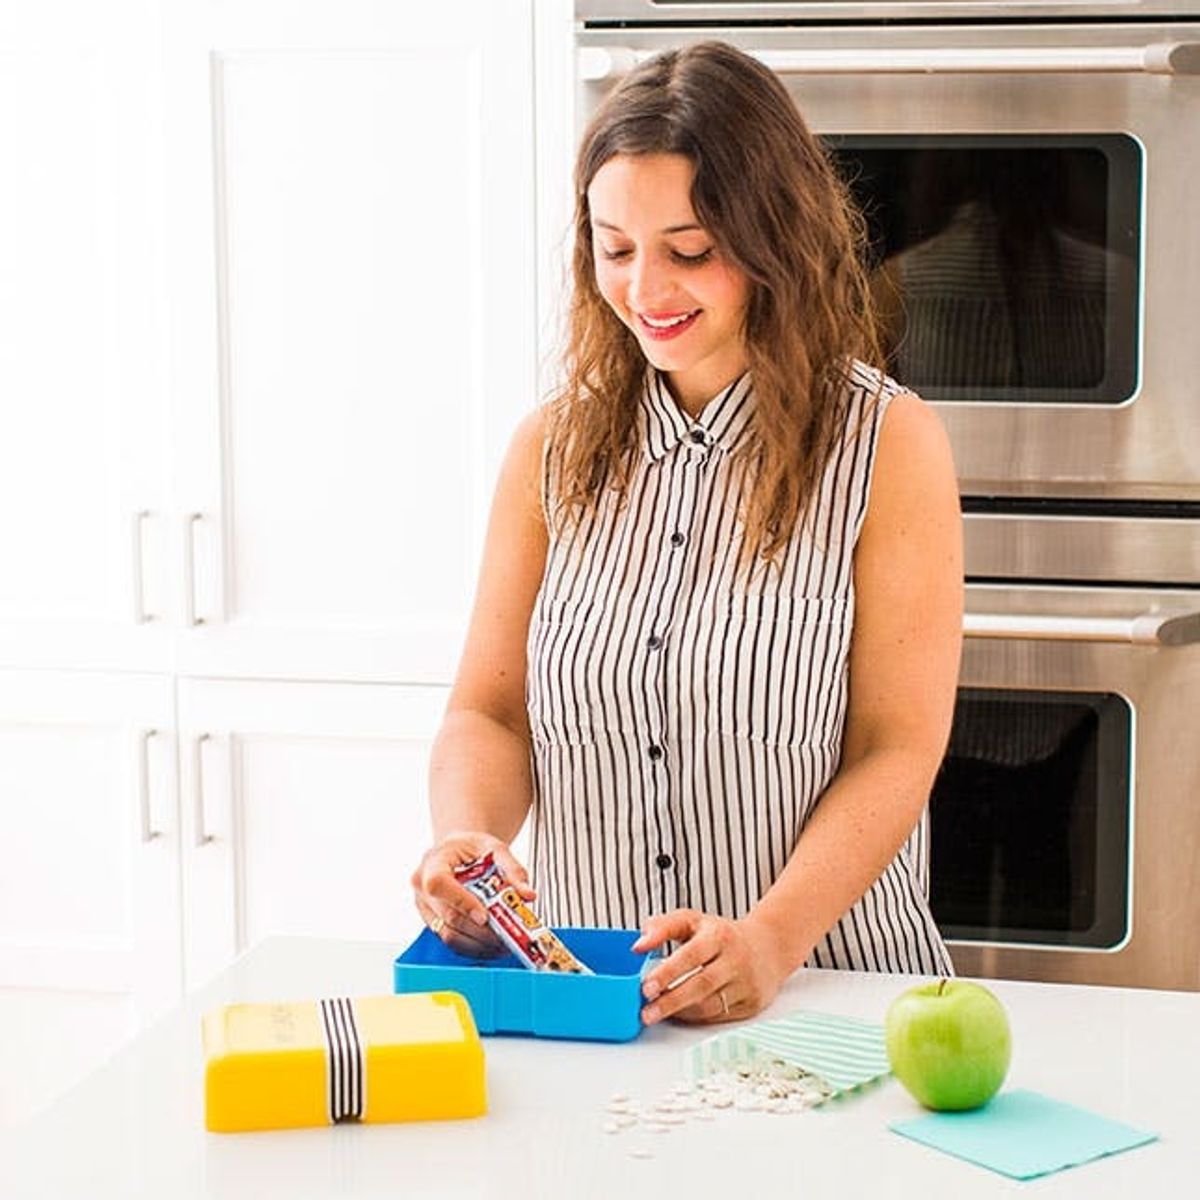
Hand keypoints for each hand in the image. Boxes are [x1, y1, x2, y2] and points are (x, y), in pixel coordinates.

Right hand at [410, 832, 535, 957]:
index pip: (439, 884)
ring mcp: (425, 907)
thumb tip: (527, 895)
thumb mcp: (494, 848)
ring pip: (449, 935)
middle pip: (448, 916)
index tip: (485, 916)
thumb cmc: (470, 847)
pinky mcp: (433, 922)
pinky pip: (451, 940)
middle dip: (480, 931)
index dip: (462, 902)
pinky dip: (473, 947)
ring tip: (504, 943)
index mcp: (433, 862)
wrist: (456, 850)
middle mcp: (422, 886)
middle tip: (506, 935)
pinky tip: (492, 945)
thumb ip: (513, 870)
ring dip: (479, 944)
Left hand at [633, 909, 791, 1025]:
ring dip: (680, 1012)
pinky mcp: (751, 1003)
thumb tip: (638, 945)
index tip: (646, 986)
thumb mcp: (694, 920)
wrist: (768, 946)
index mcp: (719, 935)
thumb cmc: (722, 934)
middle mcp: (735, 960)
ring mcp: (746, 983)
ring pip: (710, 1004)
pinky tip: (679, 1014)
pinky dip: (696, 1017)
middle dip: (670, 1001)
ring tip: (656, 1013)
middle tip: (646, 1011)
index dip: (667, 972)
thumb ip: (664, 927)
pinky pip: (719, 1015)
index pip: (691, 955)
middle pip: (701, 984)